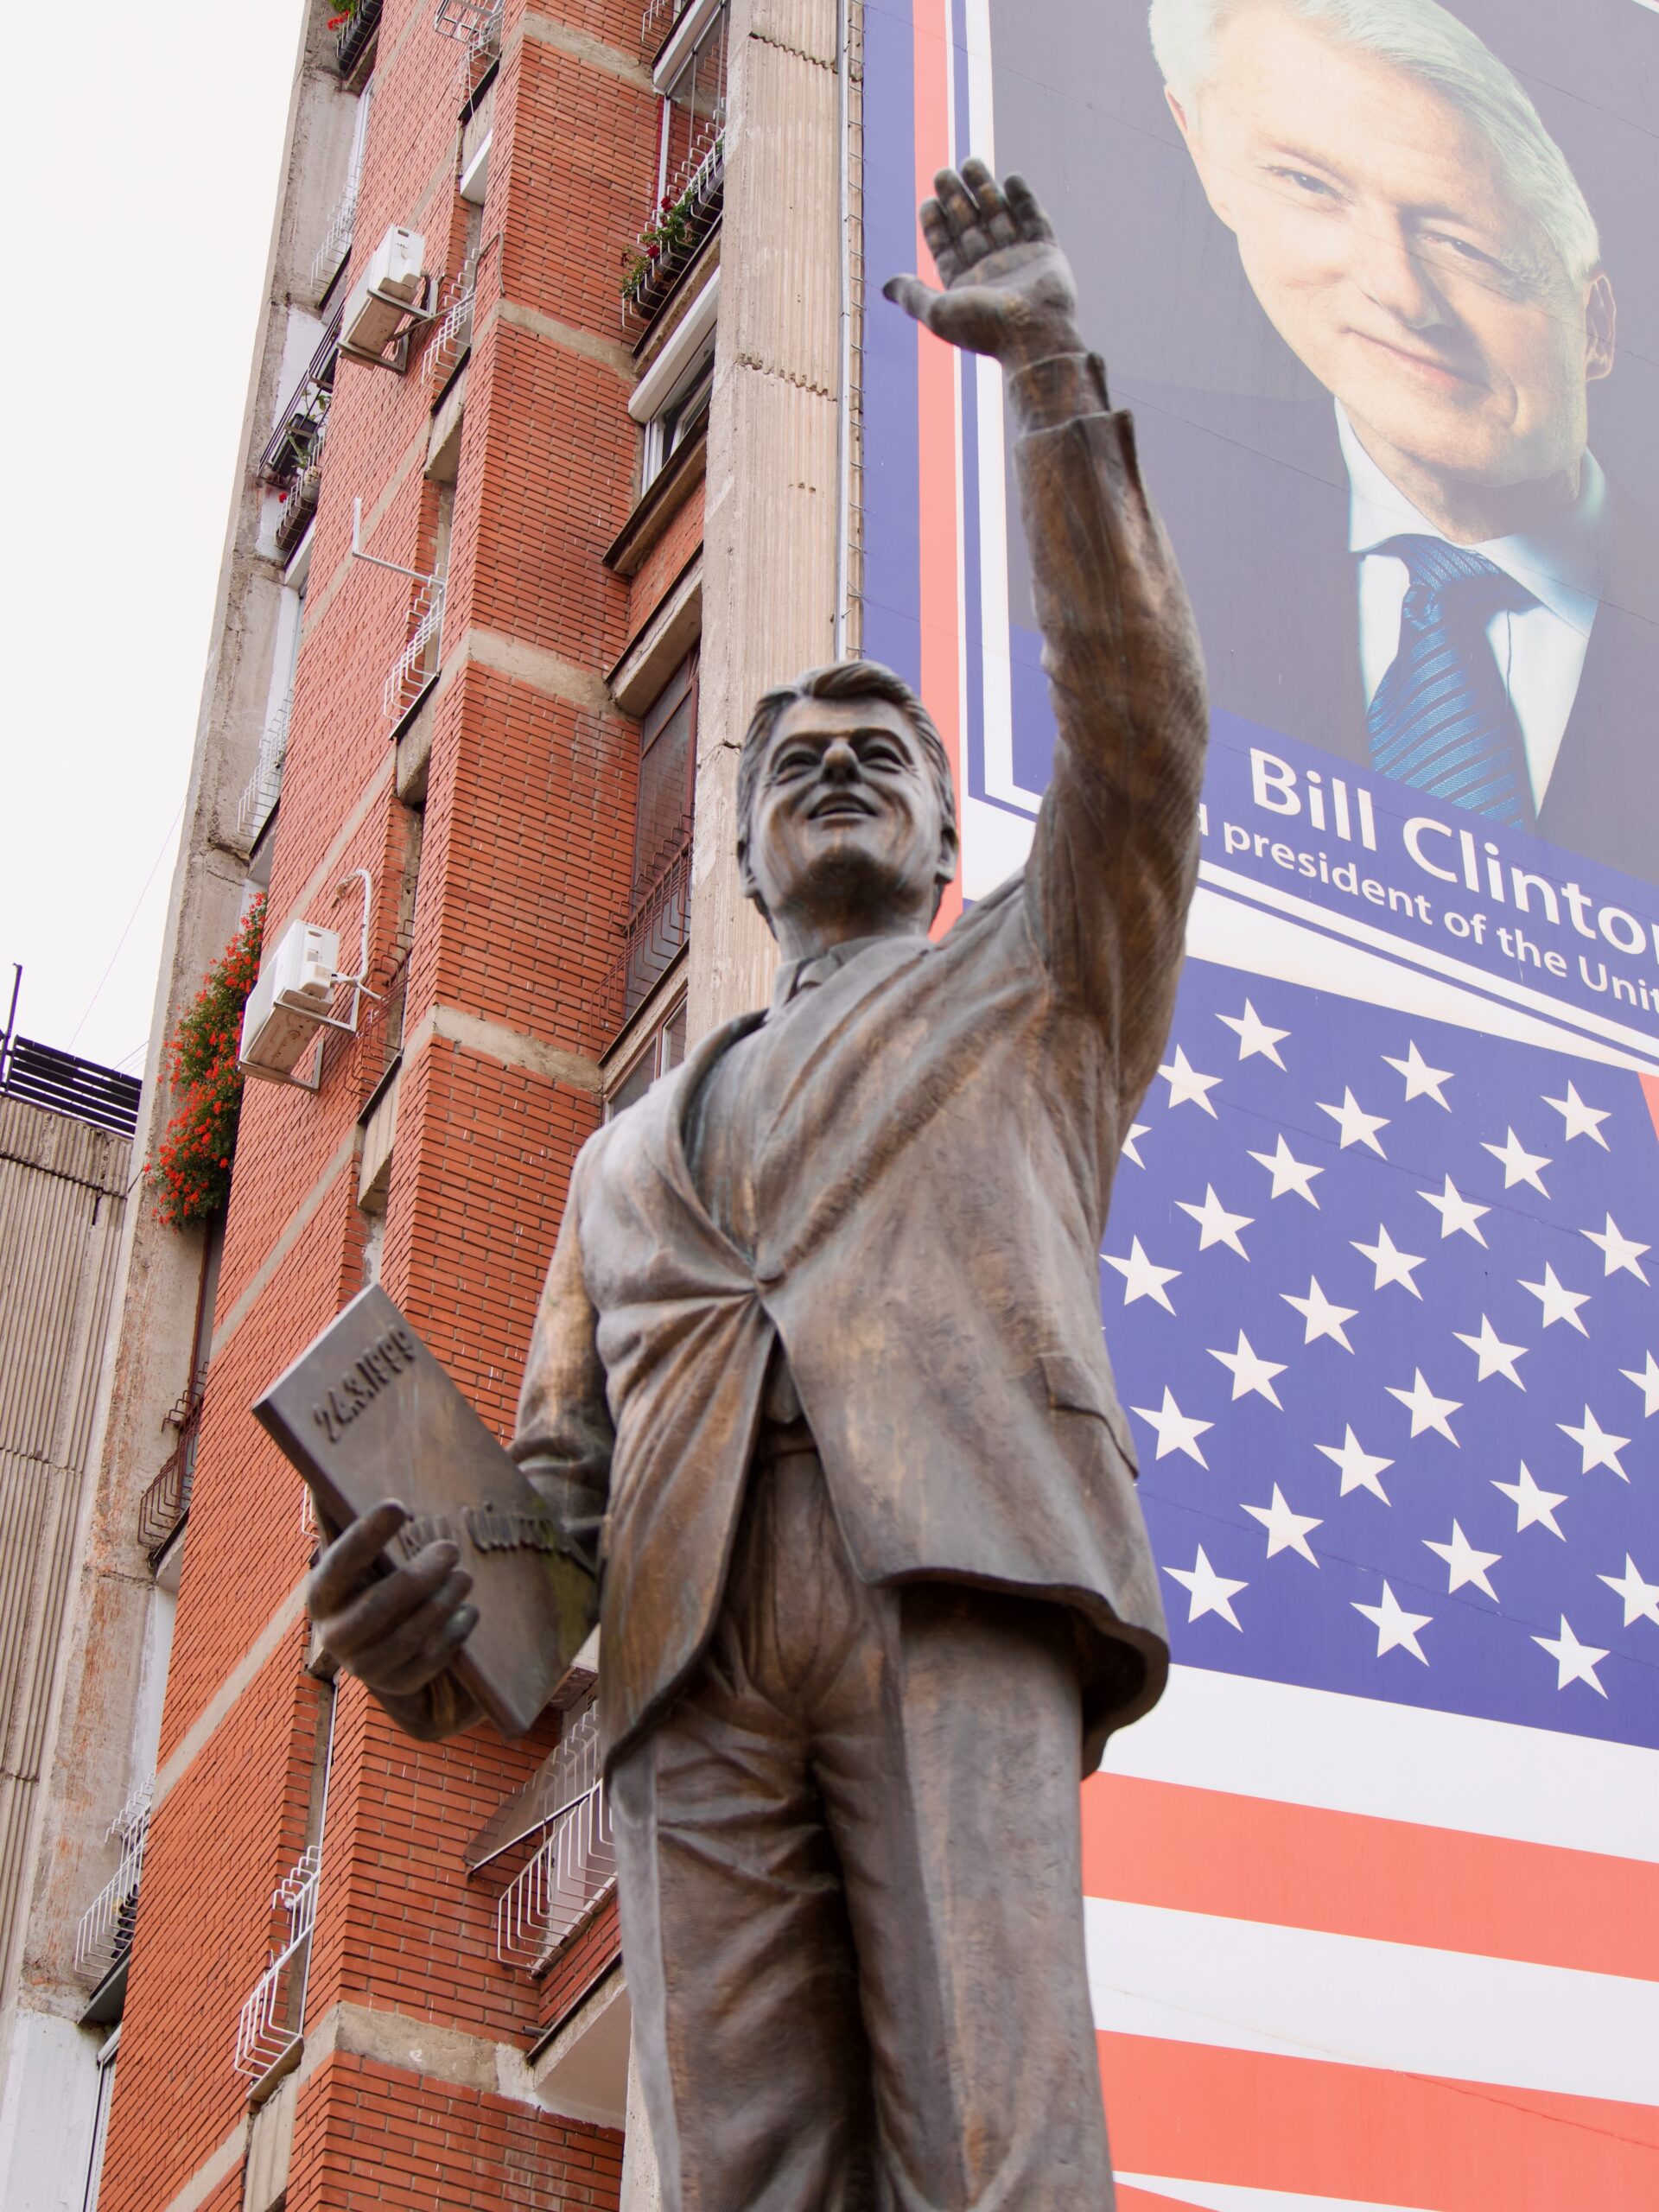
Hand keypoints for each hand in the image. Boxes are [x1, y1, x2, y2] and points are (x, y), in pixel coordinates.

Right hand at [307, 1500, 477, 1701]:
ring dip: (441, 1604)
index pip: (341, 1563)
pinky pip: (427, 1662)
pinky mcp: (395, 1684)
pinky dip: (452, 1636)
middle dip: (418, 1578)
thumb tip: (328, 1473)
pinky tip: (469, 1612)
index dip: (367, 1535)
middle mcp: (334, 1634)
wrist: (376, 1641)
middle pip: (378, 1607)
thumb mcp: (360, 1554)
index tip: (398, 1505)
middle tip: (451, 1549)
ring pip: (406, 1637)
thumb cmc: (372, 1579)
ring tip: (465, 1576)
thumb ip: (345, 1517)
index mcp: (321, 1592)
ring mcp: (364, 1665)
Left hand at [883, 160, 1081, 371]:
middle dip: (956, 199)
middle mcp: (991, 272)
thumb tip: (885, 286)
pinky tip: (1011, 178)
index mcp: (965, 287)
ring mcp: (1019, 261)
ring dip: (985, 189)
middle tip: (942, 173)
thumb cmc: (985, 328)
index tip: (928, 201)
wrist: (1034, 336)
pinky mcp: (1046, 254)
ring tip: (970, 162)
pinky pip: (1034, 220)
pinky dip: (1024, 199)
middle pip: (970, 227)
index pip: (946, 248)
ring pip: (998, 217)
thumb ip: (912, 295)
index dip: (935, 225)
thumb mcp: (938, 312)